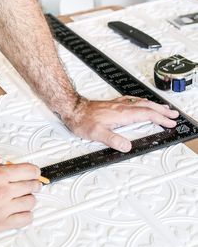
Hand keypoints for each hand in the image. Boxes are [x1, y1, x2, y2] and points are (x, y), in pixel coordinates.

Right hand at [0, 163, 40, 234]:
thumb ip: (2, 168)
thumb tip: (16, 167)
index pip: (29, 171)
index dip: (35, 172)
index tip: (36, 173)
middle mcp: (3, 191)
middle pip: (32, 186)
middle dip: (33, 184)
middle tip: (32, 185)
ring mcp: (3, 208)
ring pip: (31, 202)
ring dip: (29, 199)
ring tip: (23, 198)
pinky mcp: (2, 223)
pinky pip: (26, 219)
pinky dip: (27, 215)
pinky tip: (21, 211)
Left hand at [64, 96, 178, 151]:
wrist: (74, 109)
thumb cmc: (83, 120)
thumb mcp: (97, 134)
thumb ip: (113, 140)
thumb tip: (127, 146)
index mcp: (121, 114)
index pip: (146, 115)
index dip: (160, 119)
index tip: (169, 122)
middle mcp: (121, 107)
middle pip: (147, 106)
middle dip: (162, 111)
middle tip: (172, 114)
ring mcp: (118, 105)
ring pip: (141, 102)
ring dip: (154, 105)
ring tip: (163, 108)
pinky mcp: (113, 104)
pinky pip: (133, 100)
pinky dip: (142, 102)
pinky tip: (141, 103)